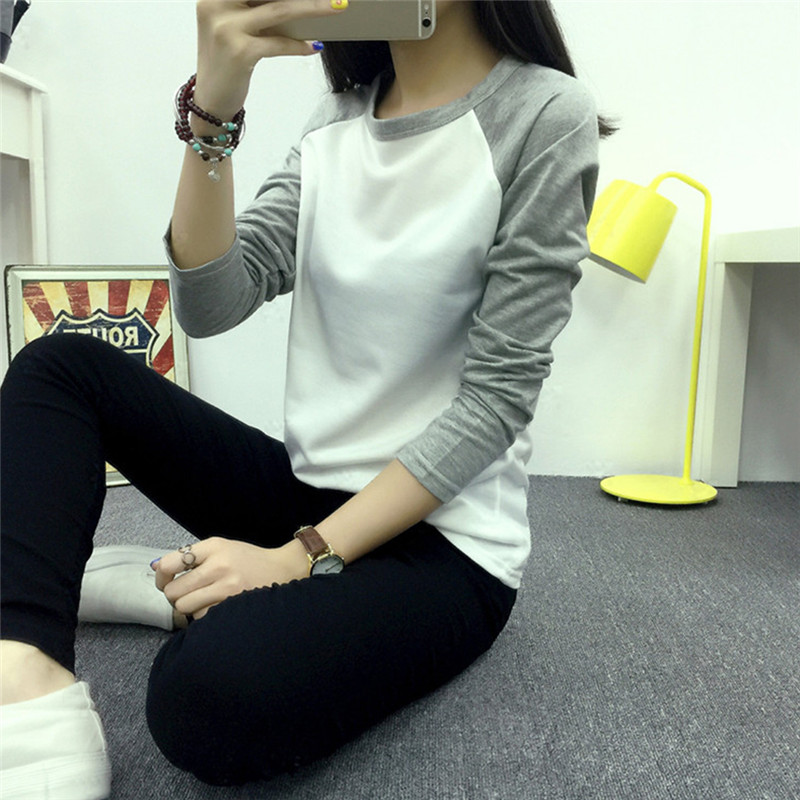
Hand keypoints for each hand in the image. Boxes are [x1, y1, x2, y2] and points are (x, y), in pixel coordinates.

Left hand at [152, 536, 307, 619]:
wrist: (282, 569)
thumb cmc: (247, 559)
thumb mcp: (221, 547)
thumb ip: (191, 556)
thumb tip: (155, 567)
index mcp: (214, 547)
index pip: (170, 563)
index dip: (161, 576)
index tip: (165, 580)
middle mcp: (220, 565)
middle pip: (173, 591)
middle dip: (174, 595)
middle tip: (185, 593)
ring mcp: (227, 587)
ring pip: (185, 607)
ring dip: (189, 606)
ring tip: (202, 599)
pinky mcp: (233, 605)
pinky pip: (202, 617)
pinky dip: (203, 614)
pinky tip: (215, 605)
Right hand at [194, 0, 347, 117]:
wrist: (210, 100)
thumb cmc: (226, 62)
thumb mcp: (234, 27)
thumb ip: (256, 9)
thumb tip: (297, 2)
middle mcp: (216, 5)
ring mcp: (227, 28)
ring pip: (280, 10)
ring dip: (313, 8)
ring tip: (335, 6)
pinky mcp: (240, 53)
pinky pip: (279, 43)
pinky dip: (299, 45)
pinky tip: (313, 46)